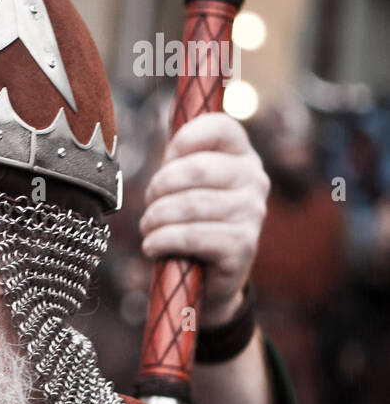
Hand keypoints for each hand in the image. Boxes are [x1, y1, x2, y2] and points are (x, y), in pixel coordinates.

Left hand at [139, 113, 268, 327]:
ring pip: (190, 205)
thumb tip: (169, 131)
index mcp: (241, 155)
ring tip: (149, 228)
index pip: (219, 126)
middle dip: (159, 188)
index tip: (166, 161)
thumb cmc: (189, 221)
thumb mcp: (184, 184)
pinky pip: (193, 236)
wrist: (206, 278)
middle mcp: (254, 179)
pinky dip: (163, 240)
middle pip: (195, 169)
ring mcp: (252, 213)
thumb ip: (178, 157)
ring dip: (156, 218)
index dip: (183, 140)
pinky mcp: (243, 246)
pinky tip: (153, 246)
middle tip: (149, 205)